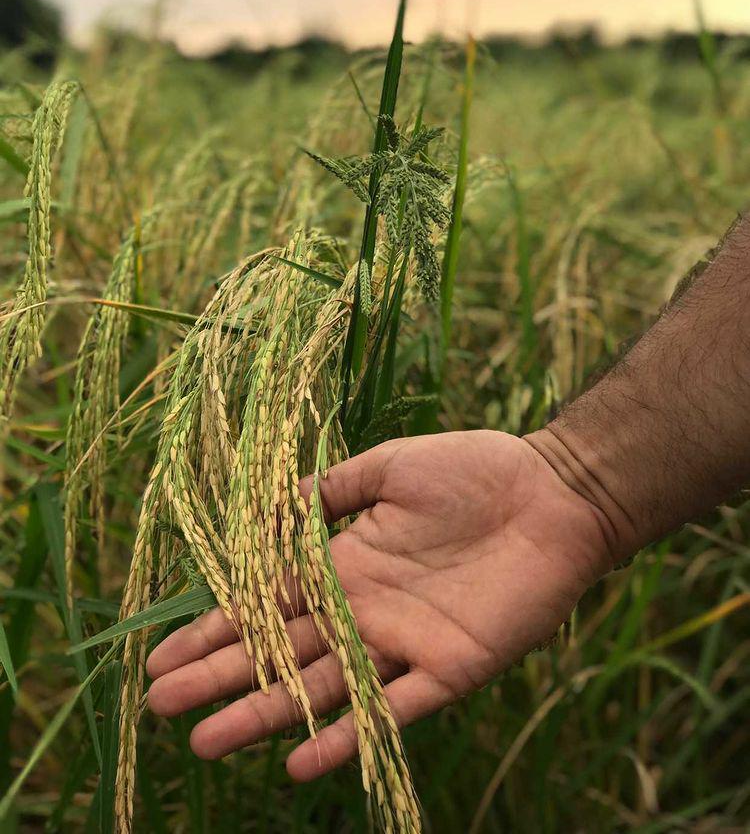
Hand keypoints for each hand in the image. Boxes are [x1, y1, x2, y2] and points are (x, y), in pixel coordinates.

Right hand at [146, 430, 611, 779]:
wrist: (553, 493)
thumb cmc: (474, 470)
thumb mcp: (391, 466)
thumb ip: (334, 488)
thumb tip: (269, 503)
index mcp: (346, 561)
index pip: (267, 602)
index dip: (215, 629)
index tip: (163, 656)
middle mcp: (364, 609)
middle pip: (280, 652)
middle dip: (221, 678)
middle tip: (160, 708)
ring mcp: (404, 642)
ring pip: (321, 687)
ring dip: (266, 715)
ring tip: (207, 742)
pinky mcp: (450, 667)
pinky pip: (394, 709)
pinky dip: (350, 736)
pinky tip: (303, 763)